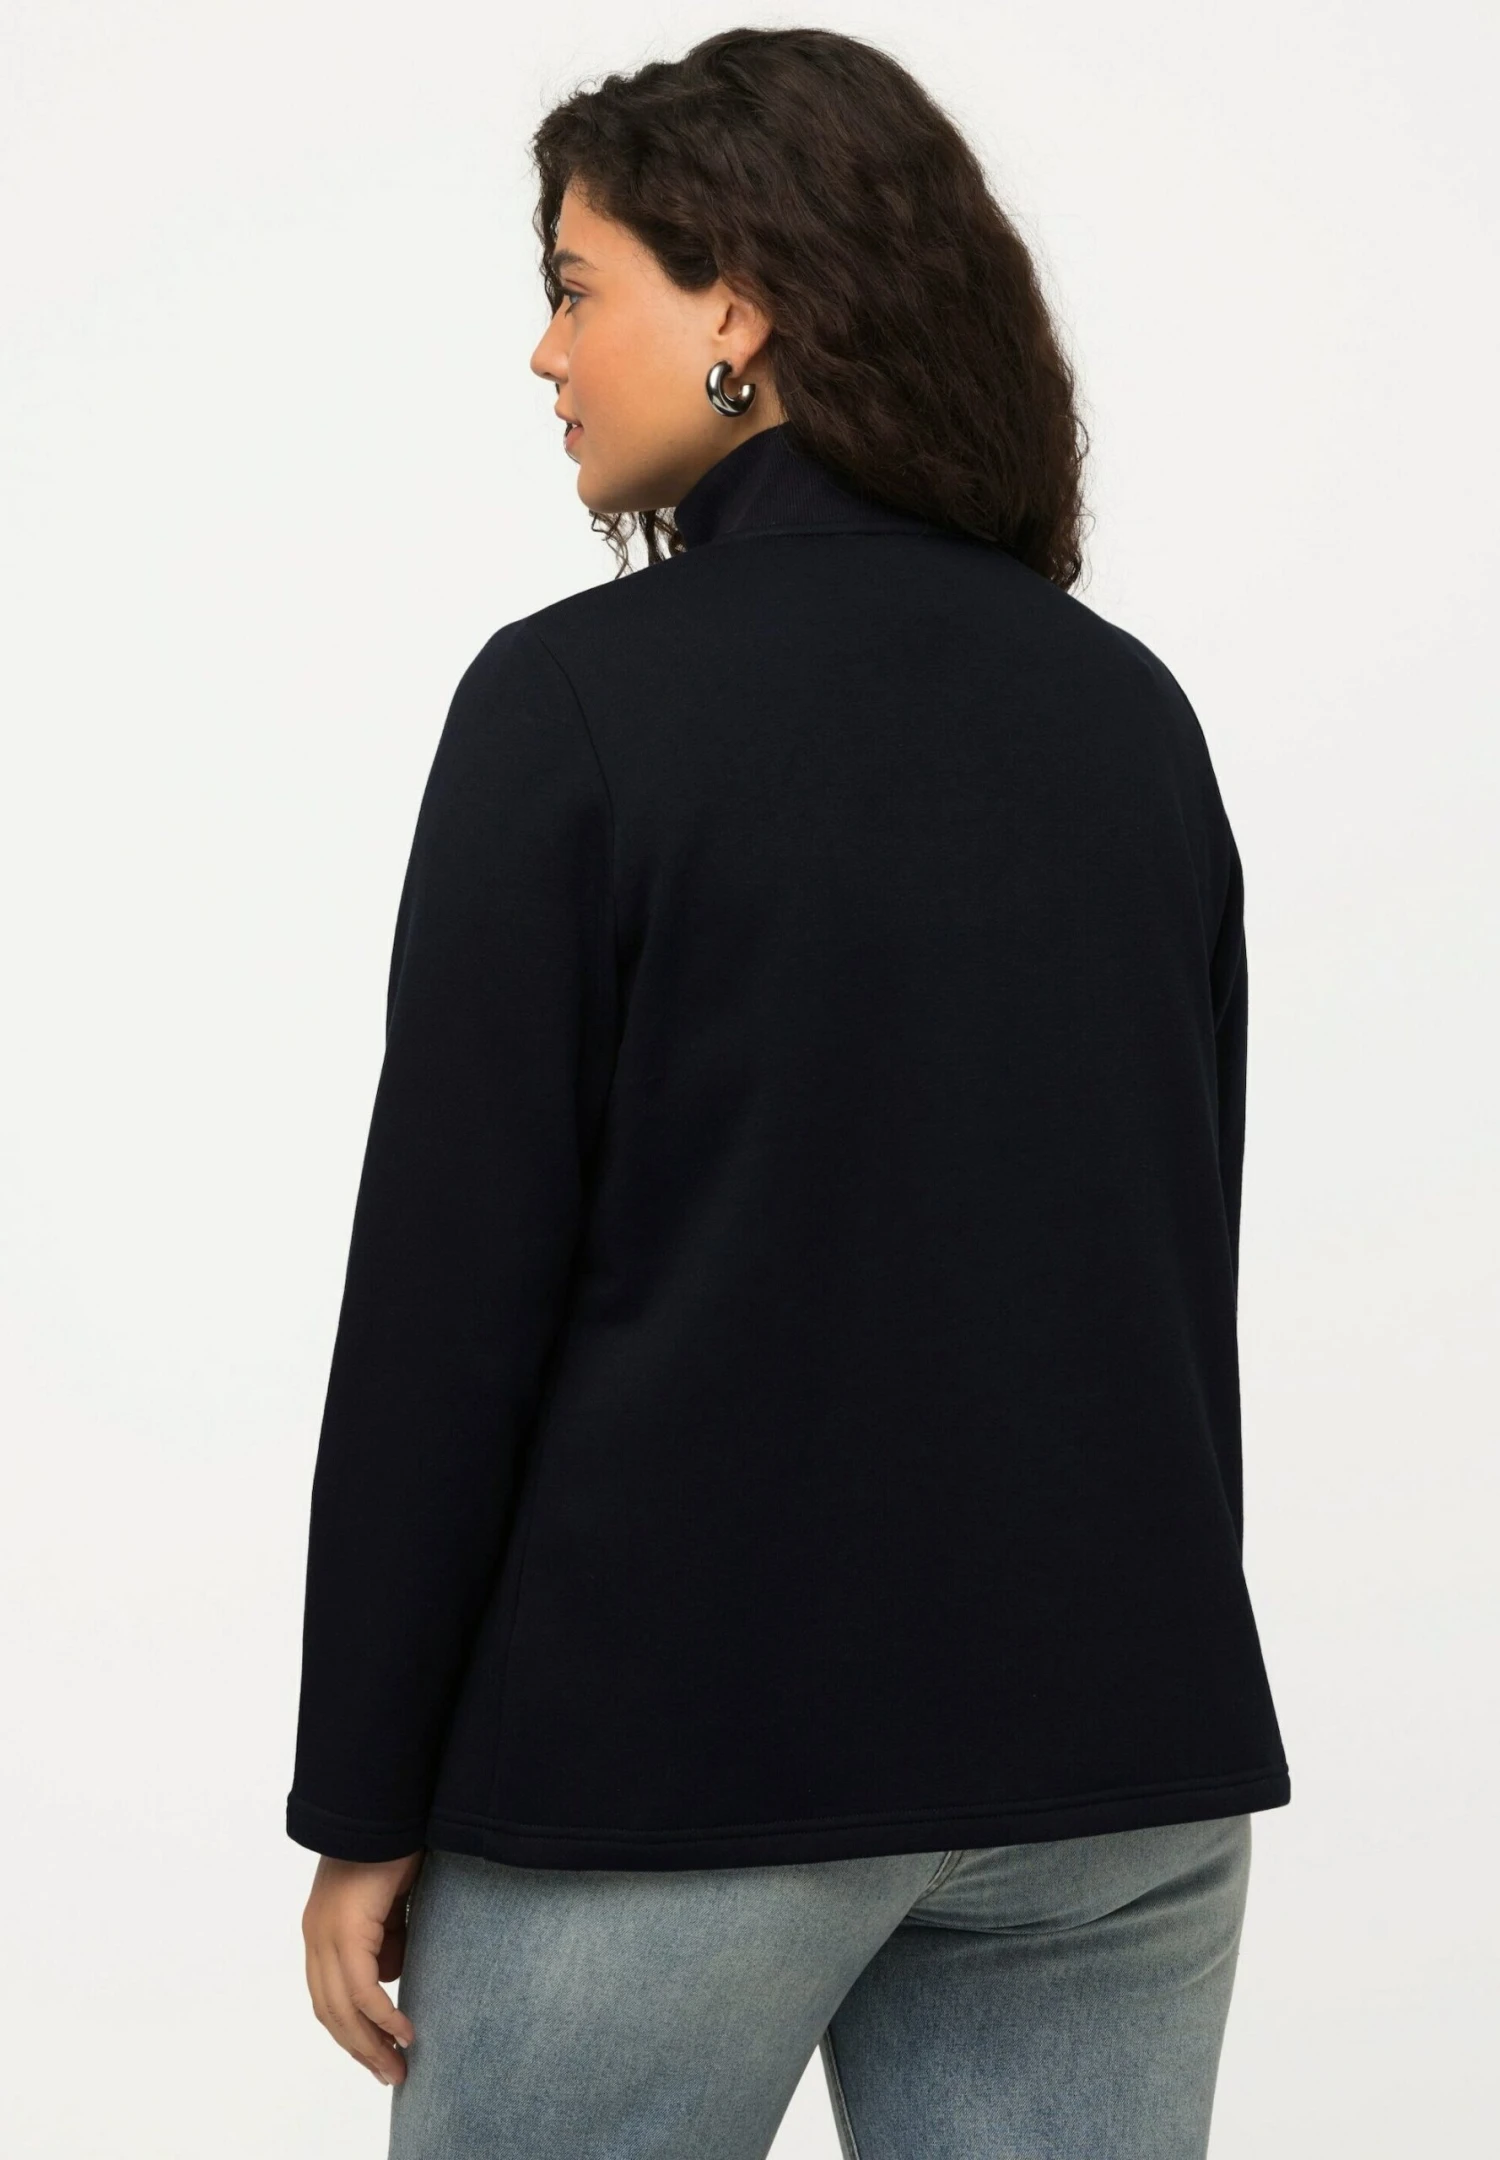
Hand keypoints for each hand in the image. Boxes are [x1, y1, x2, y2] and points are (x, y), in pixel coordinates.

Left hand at [301, 1849, 424, 2085]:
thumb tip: (392, 1967)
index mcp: (323, 1931)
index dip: (352, 2032)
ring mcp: (326, 1934)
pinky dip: (382, 2015)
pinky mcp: (345, 1929)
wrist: (385, 1805)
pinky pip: (361, 1987)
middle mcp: (317, 1937)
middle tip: (390, 2074)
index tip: (379, 2056)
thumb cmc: (394, 1844)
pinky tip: (404, 2031)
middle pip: (331, 2012)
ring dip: (370, 2042)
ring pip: (342, 2007)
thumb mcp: (390, 1901)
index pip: (329, 1998)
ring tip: (397, 2065)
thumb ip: (387, 1934)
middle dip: (361, 2048)